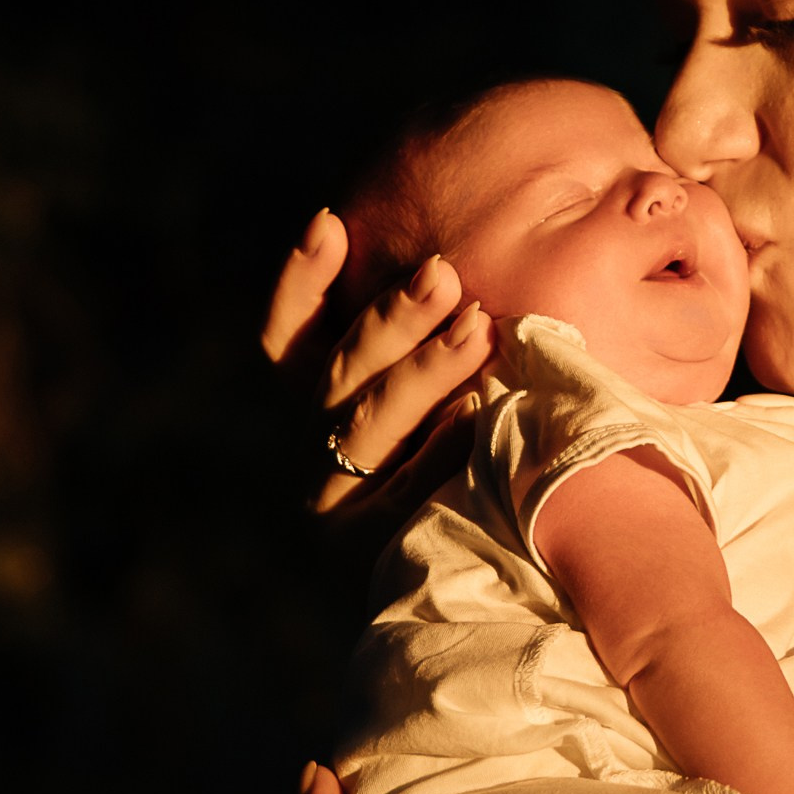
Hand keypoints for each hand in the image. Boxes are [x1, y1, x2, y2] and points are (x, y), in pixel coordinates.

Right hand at [261, 206, 492, 522]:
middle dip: (390, 320)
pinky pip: (414, 486)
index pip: (286, 342)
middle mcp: (323, 455)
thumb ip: (432, 331)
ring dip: (423, 370)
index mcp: (324, 410)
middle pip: (337, 377)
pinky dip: (443, 444)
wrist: (506, 570)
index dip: (300, 284)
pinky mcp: (388, 544)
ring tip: (478, 326)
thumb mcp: (449, 386)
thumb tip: (442, 251)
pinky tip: (479, 411)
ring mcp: (348, 503)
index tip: (328, 223)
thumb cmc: (486, 449)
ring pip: (372, 424)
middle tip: (442, 273)